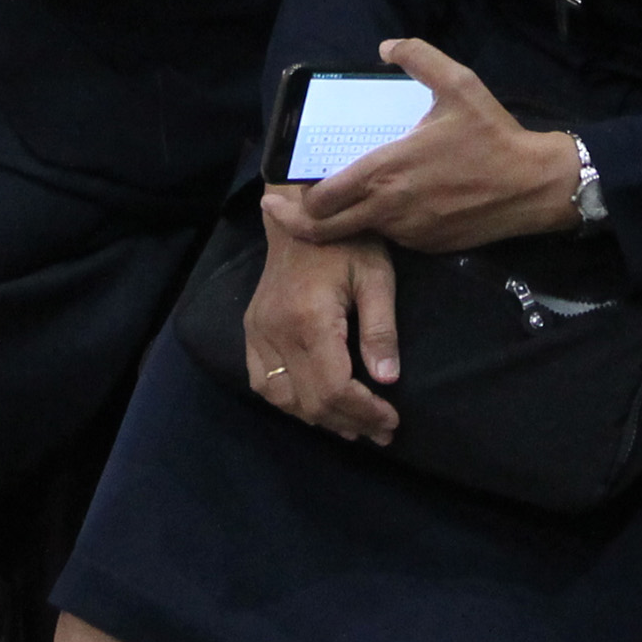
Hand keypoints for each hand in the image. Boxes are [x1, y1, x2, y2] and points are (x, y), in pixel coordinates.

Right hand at [243, 205, 403, 441]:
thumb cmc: (346, 241)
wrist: (301, 211)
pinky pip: (261, 382)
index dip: (364, 413)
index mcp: (309, 320)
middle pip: (310, 402)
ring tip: (353, 424)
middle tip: (381, 430)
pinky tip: (314, 404)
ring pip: (282, 399)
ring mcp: (258, 332)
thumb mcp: (376, 277)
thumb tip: (388, 380)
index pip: (335, 389)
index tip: (391, 420)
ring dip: (319, 418)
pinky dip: (288, 401)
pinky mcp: (251, 329)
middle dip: (349, 422)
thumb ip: (381, 329)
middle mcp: (277, 332)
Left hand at [292, 37, 582, 253]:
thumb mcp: (459, 84)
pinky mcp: (428, 246)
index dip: (296, 199)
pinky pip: (394, 237)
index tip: (287, 188)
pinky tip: (389, 204)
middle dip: (298, 222)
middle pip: (324, 230)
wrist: (534, 185)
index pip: (321, 199)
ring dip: (347, 219)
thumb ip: (419, 57)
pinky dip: (382, 224)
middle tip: (283, 209)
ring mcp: (408, 232)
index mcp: (387, 170)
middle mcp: (390, 208)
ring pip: (361, 232)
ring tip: (343, 200)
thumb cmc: (493, 135)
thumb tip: (385, 46)